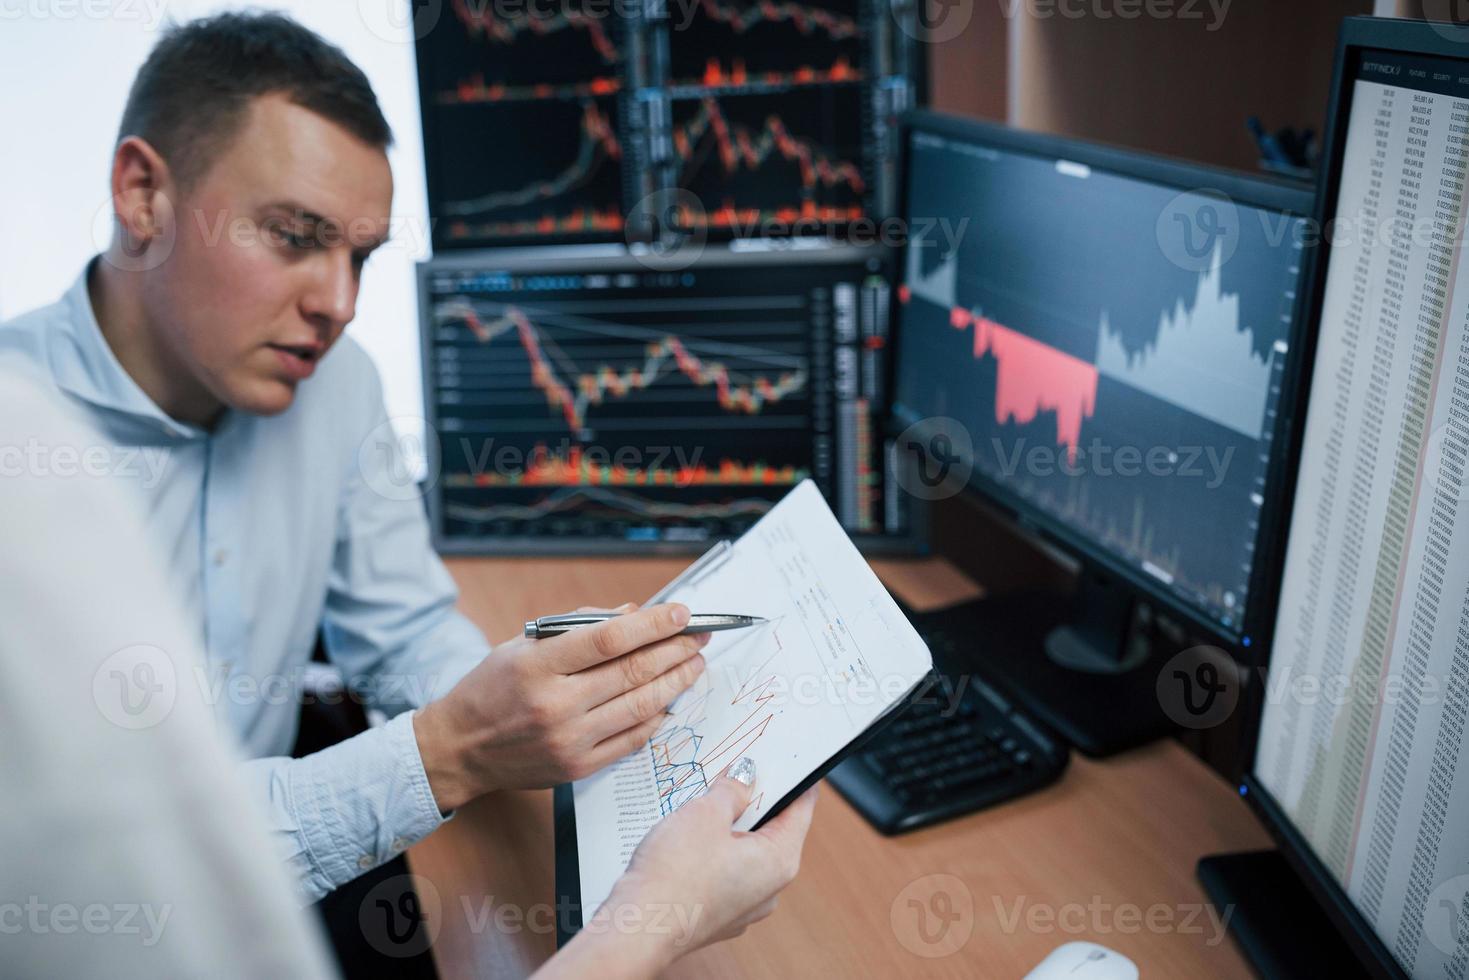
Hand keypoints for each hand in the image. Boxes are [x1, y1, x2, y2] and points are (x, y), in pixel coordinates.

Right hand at [413, 602, 709, 809]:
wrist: (460, 749)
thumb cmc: (492, 688)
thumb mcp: (521, 645)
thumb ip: (576, 627)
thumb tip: (634, 614)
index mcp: (537, 665)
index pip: (609, 638)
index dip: (653, 624)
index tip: (681, 612)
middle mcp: (555, 704)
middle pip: (633, 672)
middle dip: (676, 650)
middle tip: (700, 636)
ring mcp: (569, 740)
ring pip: (641, 706)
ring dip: (676, 682)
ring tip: (694, 663)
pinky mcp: (578, 767)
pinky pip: (632, 740)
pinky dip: (657, 717)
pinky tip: (671, 700)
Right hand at [539, 759, 818, 977]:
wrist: (638, 928)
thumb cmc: (675, 874)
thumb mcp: (706, 813)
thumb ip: (732, 790)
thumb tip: (745, 776)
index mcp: (779, 861)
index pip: (801, 808)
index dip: (793, 778)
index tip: (783, 757)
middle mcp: (768, 889)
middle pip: (771, 830)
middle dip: (752, 800)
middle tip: (734, 770)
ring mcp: (742, 906)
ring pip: (744, 852)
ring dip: (727, 826)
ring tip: (703, 801)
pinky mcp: (716, 913)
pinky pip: (723, 872)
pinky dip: (711, 852)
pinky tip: (688, 837)